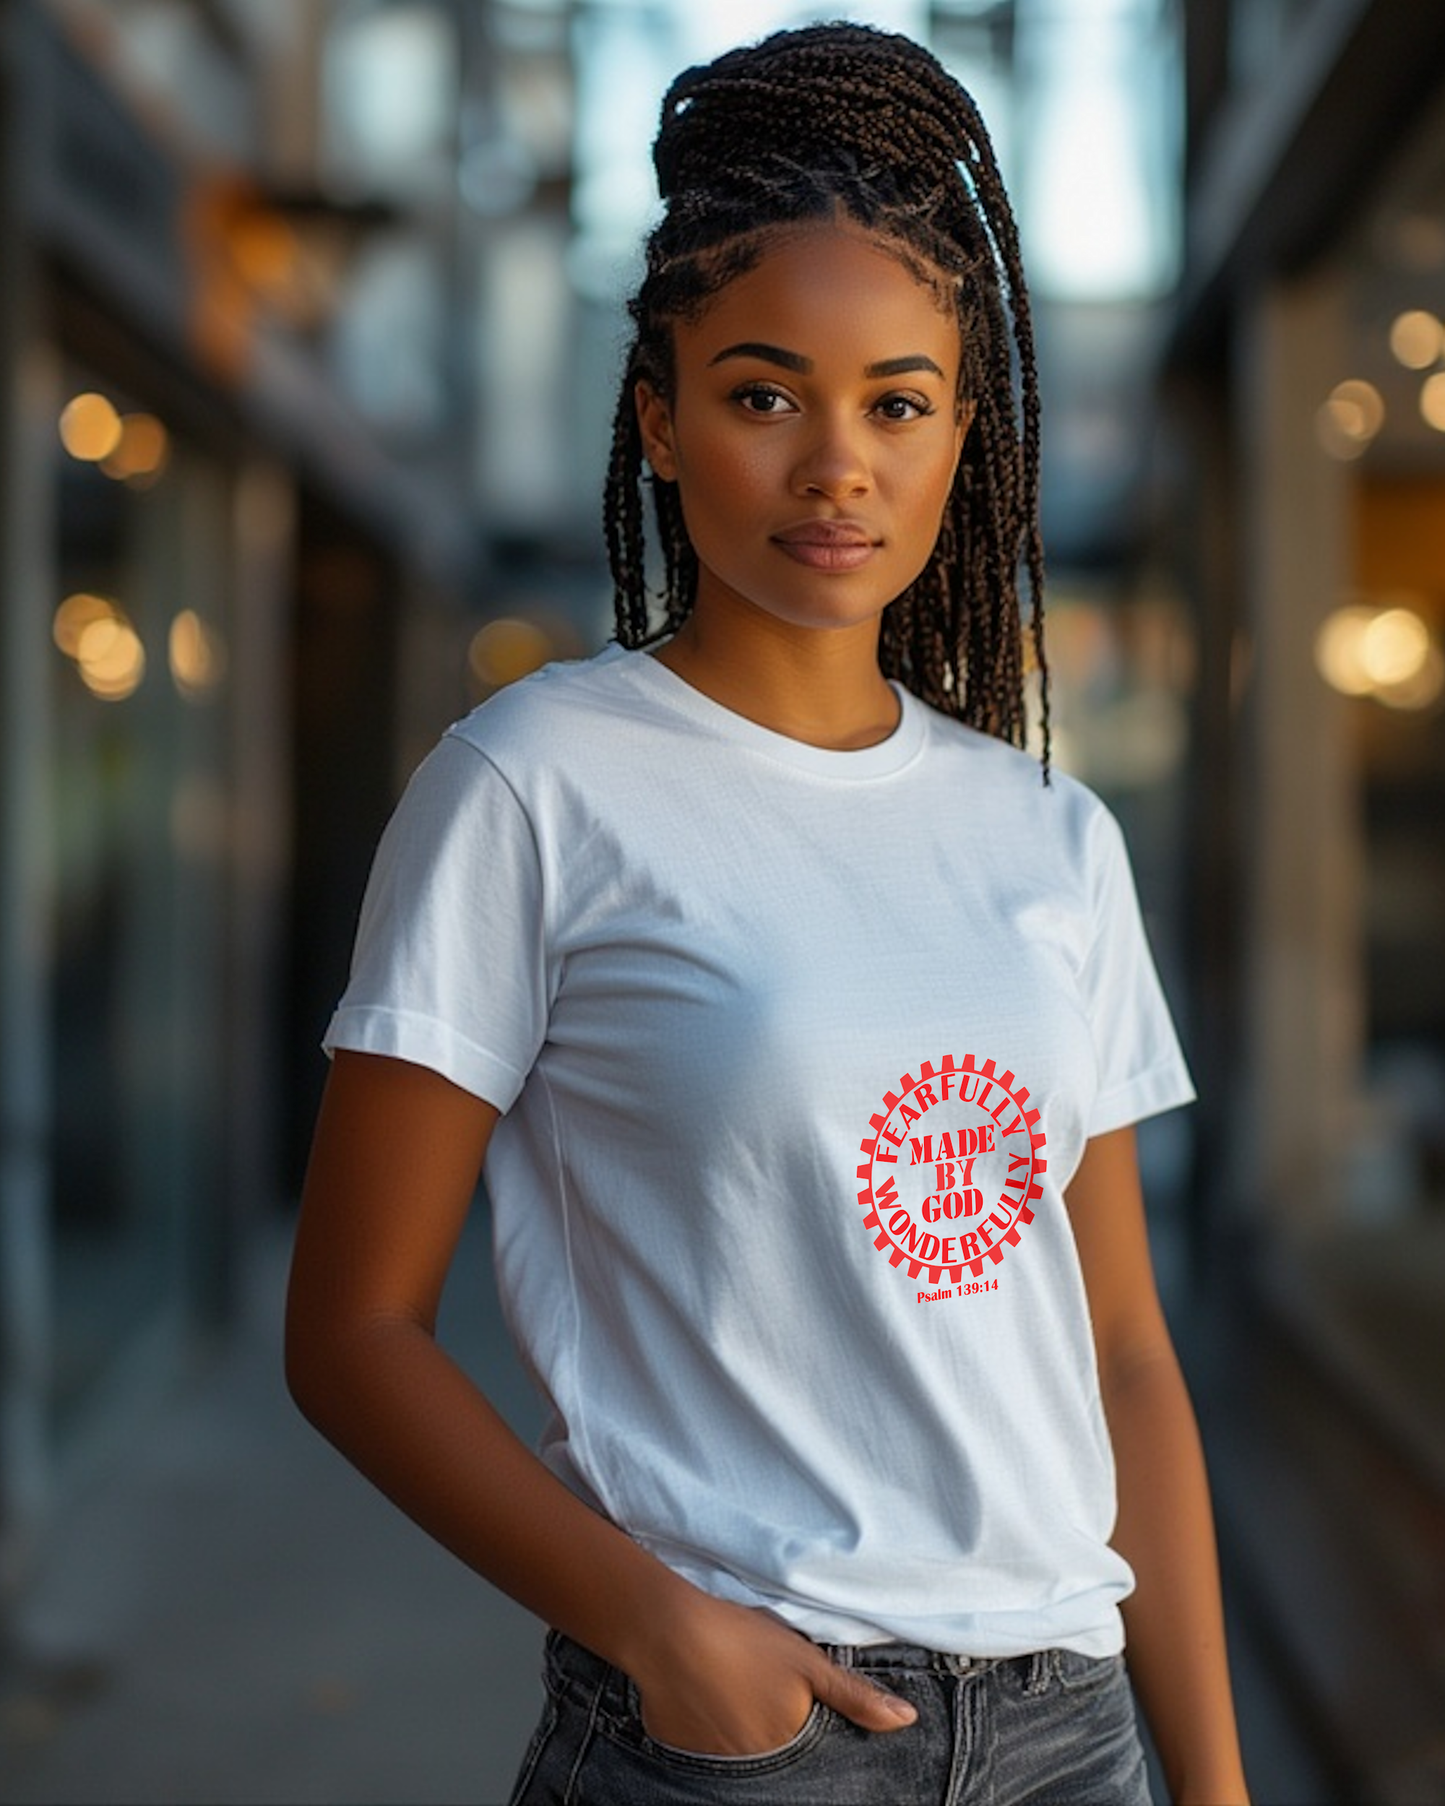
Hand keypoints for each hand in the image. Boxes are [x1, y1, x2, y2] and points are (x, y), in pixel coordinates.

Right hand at [631, 1589, 915, 1757]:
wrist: (669, 1634)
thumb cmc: (745, 1644)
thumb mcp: (808, 1662)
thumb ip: (856, 1696)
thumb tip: (906, 1720)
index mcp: (789, 1749)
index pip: (814, 1767)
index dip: (812, 1745)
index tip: (799, 1718)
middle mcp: (755, 1771)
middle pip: (779, 1764)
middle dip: (780, 1742)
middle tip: (764, 1701)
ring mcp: (716, 1770)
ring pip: (744, 1763)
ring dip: (747, 1739)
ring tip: (738, 1699)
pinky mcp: (682, 1759)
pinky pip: (707, 1757)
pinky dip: (713, 1736)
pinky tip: (709, 1702)